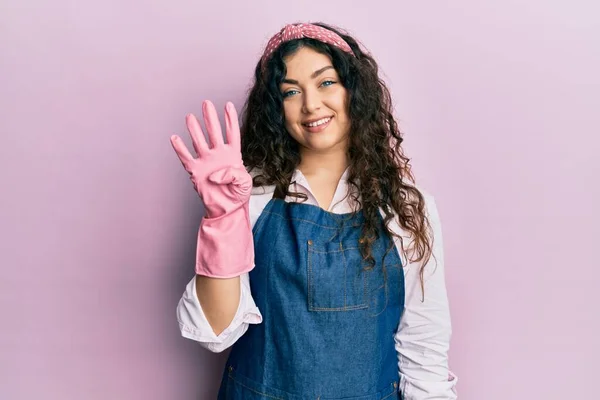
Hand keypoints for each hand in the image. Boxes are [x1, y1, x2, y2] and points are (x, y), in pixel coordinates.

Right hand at [170, 100, 251, 218]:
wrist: (227, 209)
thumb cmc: (238, 195)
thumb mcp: (245, 184)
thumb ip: (236, 175)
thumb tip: (216, 173)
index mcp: (233, 154)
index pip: (232, 133)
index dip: (230, 119)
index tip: (228, 105)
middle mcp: (218, 154)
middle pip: (214, 132)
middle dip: (210, 118)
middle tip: (206, 103)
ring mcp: (206, 161)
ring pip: (199, 141)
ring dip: (195, 130)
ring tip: (190, 117)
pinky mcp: (196, 171)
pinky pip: (186, 158)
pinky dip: (180, 148)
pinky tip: (175, 138)